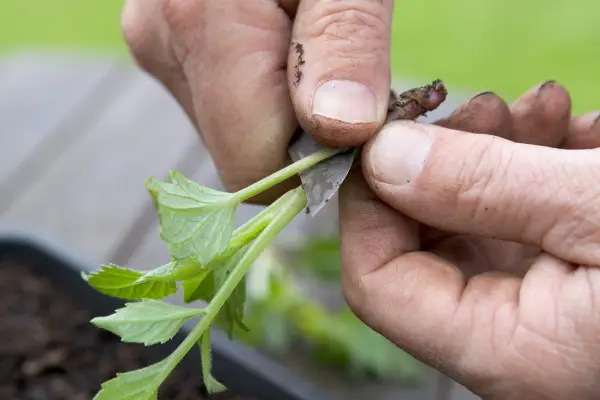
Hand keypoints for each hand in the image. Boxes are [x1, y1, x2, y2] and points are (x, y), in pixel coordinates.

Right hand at [122, 0, 394, 202]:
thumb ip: (344, 42)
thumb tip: (341, 131)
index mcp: (200, 20)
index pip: (252, 164)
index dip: (316, 166)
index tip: (369, 133)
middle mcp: (163, 41)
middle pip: (240, 155)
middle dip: (305, 143)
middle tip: (355, 90)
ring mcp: (159, 43)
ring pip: (232, 134)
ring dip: (289, 120)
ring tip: (324, 60)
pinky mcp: (169, 44)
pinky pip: (224, 104)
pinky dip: (267, 99)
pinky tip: (294, 55)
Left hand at [340, 81, 599, 399]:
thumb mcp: (593, 211)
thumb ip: (482, 187)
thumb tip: (385, 159)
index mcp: (504, 350)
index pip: (378, 283)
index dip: (368, 203)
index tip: (386, 135)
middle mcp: (510, 338)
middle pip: (421, 245)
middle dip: (440, 163)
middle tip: (480, 106)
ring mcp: (536, 306)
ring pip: (470, 222)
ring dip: (494, 153)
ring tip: (537, 108)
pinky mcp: (562, 277)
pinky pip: (517, 221)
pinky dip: (531, 168)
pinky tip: (565, 133)